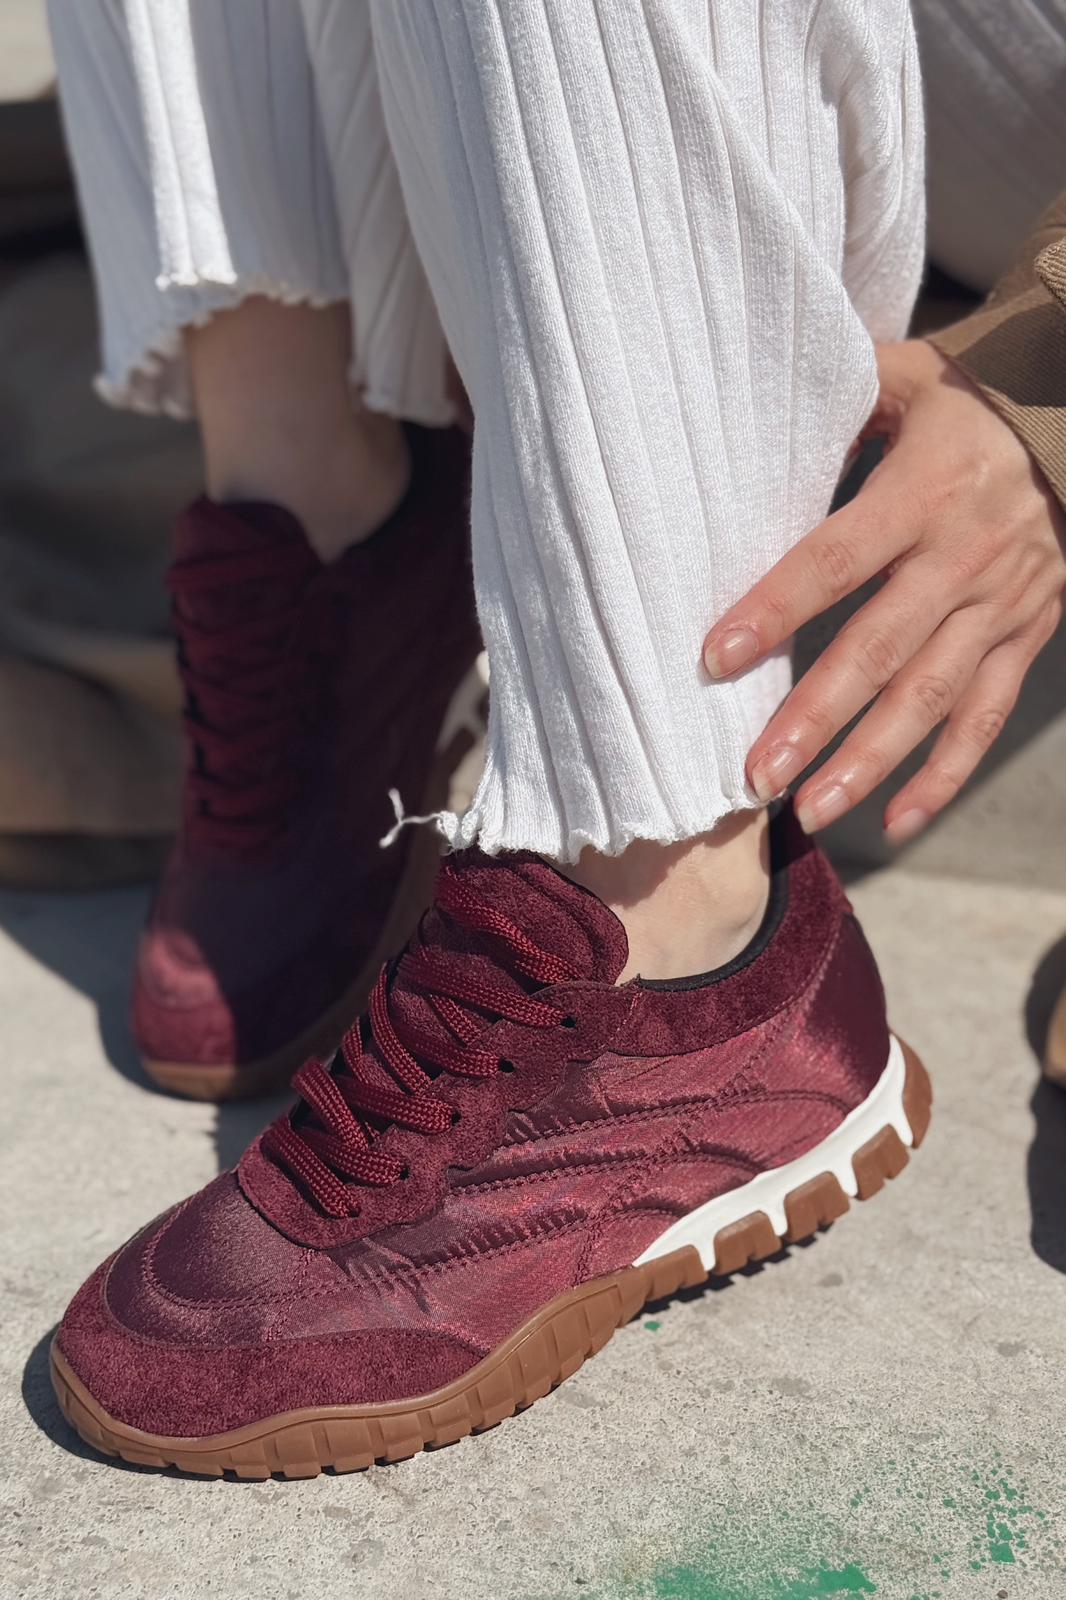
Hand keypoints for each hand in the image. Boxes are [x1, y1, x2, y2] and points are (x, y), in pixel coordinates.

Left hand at [702, 339, 1065, 841]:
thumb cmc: (974, 401)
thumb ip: (837, 398)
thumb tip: (744, 407)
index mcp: (926, 489)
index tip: (718, 656)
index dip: (778, 608)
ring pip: (932, 697)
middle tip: (756, 774)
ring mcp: (1001, 605)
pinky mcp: (1027, 637)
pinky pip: (984, 717)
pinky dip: (944, 776)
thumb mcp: (911, 378)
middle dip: (816, 717)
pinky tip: (893, 821)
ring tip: (809, 810)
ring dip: (869, 761)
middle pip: (880, 649)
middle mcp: (965, 556)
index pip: (838, 558)